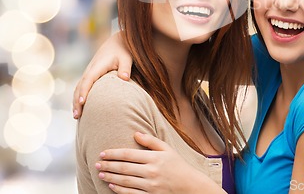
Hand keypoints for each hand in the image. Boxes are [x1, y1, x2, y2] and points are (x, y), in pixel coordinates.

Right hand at [72, 32, 132, 118]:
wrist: (118, 42)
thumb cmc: (124, 50)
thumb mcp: (127, 58)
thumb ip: (125, 68)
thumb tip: (125, 79)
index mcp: (98, 65)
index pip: (88, 79)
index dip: (84, 91)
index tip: (82, 103)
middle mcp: (91, 69)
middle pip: (80, 86)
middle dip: (77, 101)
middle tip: (77, 116)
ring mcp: (90, 71)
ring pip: (79, 87)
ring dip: (76, 100)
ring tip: (77, 116)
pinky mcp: (91, 74)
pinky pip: (82, 86)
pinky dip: (79, 96)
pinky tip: (81, 107)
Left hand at [95, 132, 220, 193]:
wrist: (189, 185)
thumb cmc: (177, 165)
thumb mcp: (167, 149)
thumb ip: (151, 141)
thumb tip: (135, 133)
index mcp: (155, 158)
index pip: (129, 154)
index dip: (114, 153)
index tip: (103, 153)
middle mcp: (151, 171)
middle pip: (124, 168)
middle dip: (108, 165)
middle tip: (97, 163)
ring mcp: (150, 186)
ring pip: (125, 181)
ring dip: (110, 177)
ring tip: (100, 174)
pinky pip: (130, 193)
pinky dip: (119, 190)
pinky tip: (111, 185)